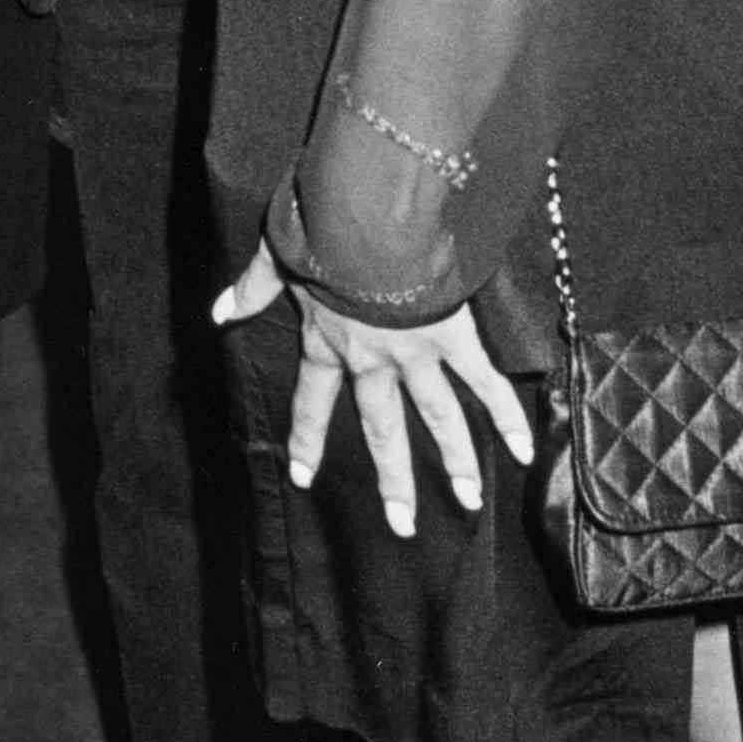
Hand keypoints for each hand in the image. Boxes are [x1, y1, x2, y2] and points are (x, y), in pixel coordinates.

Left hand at [213, 239, 531, 537]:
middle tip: (402, 524)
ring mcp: (414, 353)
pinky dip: (506, 414)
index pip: (312, 402)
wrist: (366, 217)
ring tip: (469, 501)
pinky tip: (524, 449)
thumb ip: (252, 288)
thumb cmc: (321, 231)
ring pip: (436, 417)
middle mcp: (371, 360)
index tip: (303, 477)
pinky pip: (484, 382)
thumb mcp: (277, 257)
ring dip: (454, 461)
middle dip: (393, 480)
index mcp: (328, 341)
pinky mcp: (452, 336)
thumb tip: (218, 312)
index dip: (306, 439)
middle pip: (382, 429)